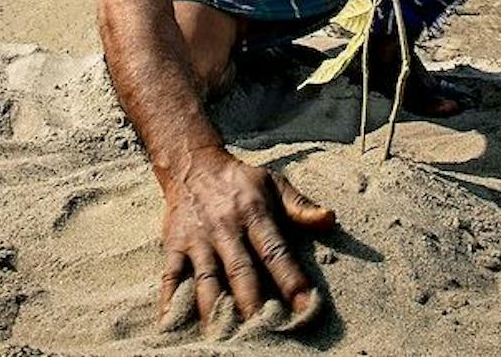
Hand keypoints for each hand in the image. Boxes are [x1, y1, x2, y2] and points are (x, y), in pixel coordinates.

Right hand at [158, 145, 334, 328]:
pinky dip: (171, 300)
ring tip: (225, 336)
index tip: (305, 306)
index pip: (275, 251)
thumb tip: (329, 219)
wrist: (192, 164)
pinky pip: (171, 275)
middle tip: (265, 330)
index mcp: (254, 213)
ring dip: (215, 309)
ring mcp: (198, 239)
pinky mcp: (174, 245)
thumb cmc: (240, 181)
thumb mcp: (273, 183)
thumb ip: (300, 205)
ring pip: (207, 280)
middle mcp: (226, 228)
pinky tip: (173, 323)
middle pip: (240, 271)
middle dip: (253, 303)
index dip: (290, 279)